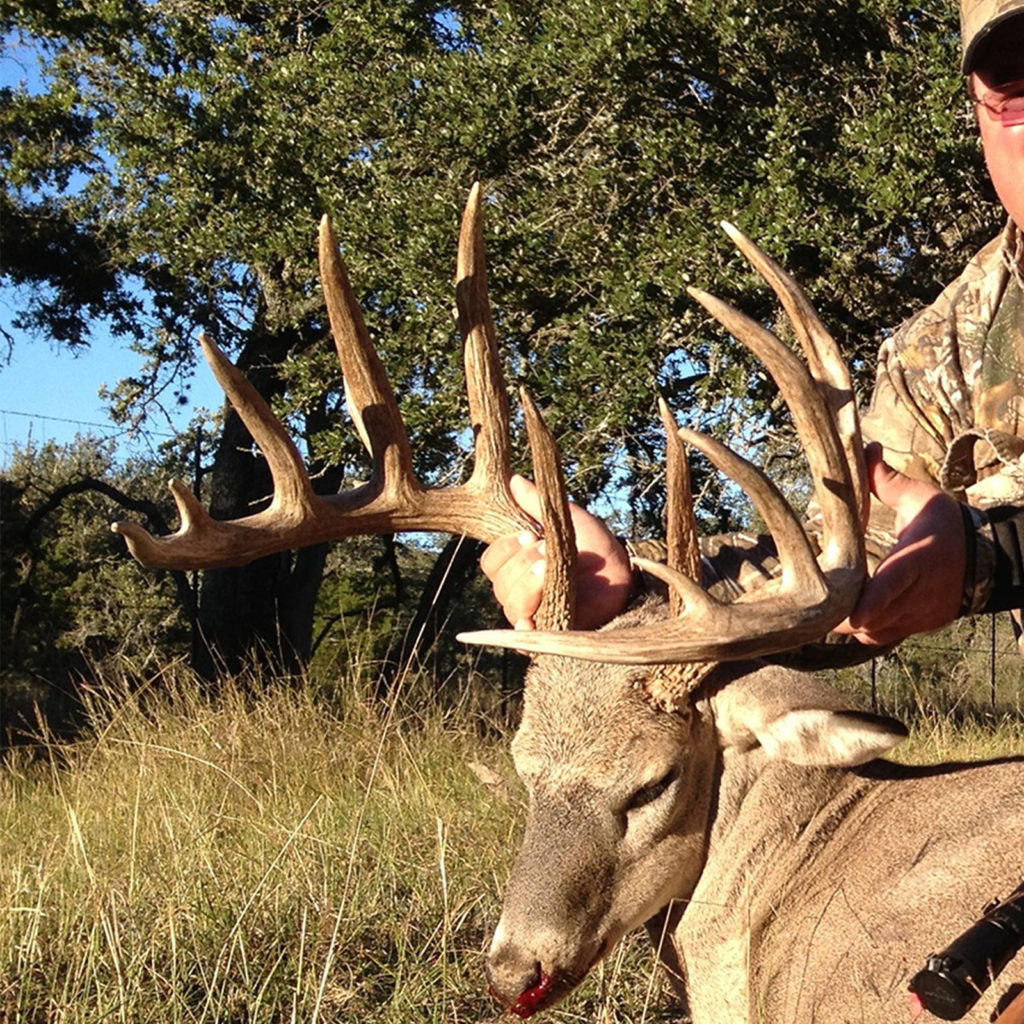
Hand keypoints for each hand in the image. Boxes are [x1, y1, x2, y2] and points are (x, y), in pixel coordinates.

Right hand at [480, 475, 633, 630]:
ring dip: (527, 585)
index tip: (530, 533)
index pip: (492, 561)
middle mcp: (520, 591)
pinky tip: (531, 618)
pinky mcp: (549, 634)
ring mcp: (534, 613)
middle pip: (500, 583)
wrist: (625, 575)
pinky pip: (524, 637)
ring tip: (549, 569)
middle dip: (522, 563)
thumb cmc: (596, 547)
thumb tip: (514, 480)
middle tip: (547, 550)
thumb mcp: (567, 519)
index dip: (506, 547)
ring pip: (511, 604)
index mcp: (519, 565)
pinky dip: (525, 627)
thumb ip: (539, 503)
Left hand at [833, 443, 965, 646]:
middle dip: (840, 614)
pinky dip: (862, 630)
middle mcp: (917, 595)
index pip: (891, 586)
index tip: (847, 614)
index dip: (868, 603)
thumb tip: (864, 449)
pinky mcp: (917, 627)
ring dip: (847, 623)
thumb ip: (886, 480)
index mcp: (916, 560)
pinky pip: (881, 638)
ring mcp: (918, 616)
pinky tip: (849, 611)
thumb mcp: (921, 498)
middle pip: (873, 618)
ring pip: (873, 632)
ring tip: (826, 603)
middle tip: (813, 599)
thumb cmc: (949, 525)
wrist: (988, 560)